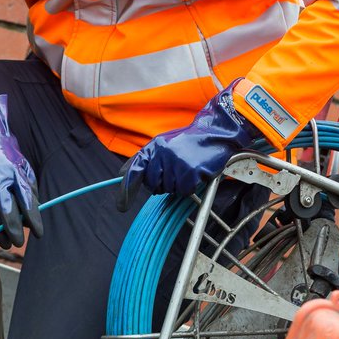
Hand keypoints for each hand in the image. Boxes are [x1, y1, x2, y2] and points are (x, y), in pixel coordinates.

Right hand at [0, 88, 41, 248]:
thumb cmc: (12, 163)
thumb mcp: (26, 172)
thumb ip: (30, 194)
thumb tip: (30, 221)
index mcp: (16, 172)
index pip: (26, 199)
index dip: (33, 218)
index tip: (39, 233)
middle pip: (5, 208)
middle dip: (12, 229)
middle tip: (18, 243)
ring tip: (5, 242)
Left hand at [119, 80, 260, 210]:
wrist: (216, 133)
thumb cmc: (190, 141)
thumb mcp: (164, 143)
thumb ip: (145, 158)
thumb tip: (123, 174)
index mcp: (154, 146)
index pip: (135, 170)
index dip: (126, 190)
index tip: (122, 206)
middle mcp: (162, 154)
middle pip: (152, 184)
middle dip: (161, 184)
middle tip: (174, 173)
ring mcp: (176, 163)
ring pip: (168, 189)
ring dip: (177, 184)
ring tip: (187, 169)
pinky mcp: (190, 172)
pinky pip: (183, 190)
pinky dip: (189, 186)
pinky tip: (195, 174)